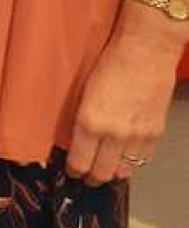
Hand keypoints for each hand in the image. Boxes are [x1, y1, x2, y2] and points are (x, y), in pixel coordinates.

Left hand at [65, 10, 178, 183]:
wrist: (146, 49)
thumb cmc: (110, 60)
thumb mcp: (84, 91)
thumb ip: (82, 119)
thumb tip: (77, 139)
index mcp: (90, 122)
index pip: (79, 162)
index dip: (73, 171)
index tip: (71, 171)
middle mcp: (113, 134)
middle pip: (101, 173)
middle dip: (91, 177)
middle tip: (86, 175)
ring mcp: (137, 136)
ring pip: (123, 171)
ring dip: (113, 171)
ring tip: (106, 167)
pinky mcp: (155, 133)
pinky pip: (142, 159)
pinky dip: (133, 160)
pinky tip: (126, 154)